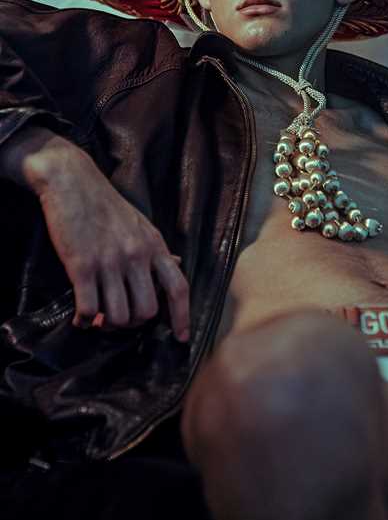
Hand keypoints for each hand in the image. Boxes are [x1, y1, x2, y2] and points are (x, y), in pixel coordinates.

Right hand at [2, 126, 189, 341]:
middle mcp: (136, 255)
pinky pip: (89, 309)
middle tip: (118, 319)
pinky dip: (84, 320)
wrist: (73, 181)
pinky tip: (80, 317)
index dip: (183, 316)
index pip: (178, 287)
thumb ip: (157, 249)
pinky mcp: (82, 265)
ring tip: (98, 316)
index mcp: (154, 245)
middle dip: (132, 324)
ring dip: (107, 324)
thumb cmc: (106, 205)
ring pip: (119, 316)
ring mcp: (110, 261)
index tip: (181, 338)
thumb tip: (179, 265)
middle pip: (147, 311)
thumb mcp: (141, 224)